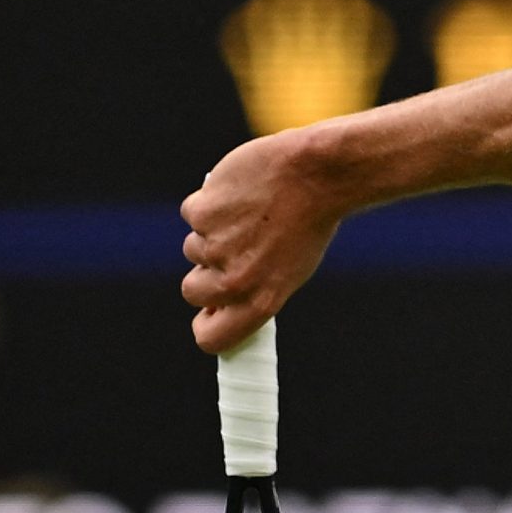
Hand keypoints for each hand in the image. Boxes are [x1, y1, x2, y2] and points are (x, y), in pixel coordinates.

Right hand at [179, 130, 342, 352]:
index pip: (212, 338)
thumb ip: (255, 289)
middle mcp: (235, 281)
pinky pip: (192, 213)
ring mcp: (214, 246)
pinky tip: (239, 192)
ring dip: (210, 234)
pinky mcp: (202, 213)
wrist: (318, 174)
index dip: (206, 326)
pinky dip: (209, 202)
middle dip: (204, 274)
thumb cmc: (311, 221)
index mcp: (261, 301)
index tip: (208, 313)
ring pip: (193, 249)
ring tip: (247, 215)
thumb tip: (220, 303)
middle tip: (229, 250)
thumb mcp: (292, 270)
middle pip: (193, 292)